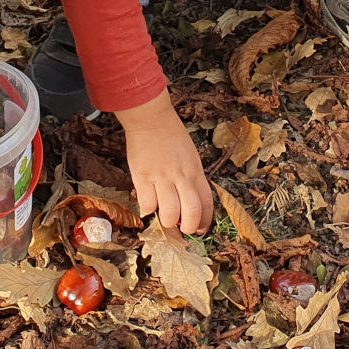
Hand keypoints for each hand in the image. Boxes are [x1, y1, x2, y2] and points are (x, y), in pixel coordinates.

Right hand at [115, 90, 213, 234]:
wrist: (151, 119)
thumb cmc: (171, 137)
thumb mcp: (190, 157)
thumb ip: (190, 179)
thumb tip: (187, 204)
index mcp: (195, 171)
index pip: (206, 203)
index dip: (204, 221)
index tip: (199, 229)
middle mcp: (181, 176)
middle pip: (191, 213)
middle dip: (188, 228)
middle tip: (181, 228)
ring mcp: (162, 176)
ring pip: (169, 213)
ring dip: (167, 221)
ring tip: (163, 216)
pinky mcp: (142, 176)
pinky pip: (147, 204)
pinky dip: (148, 209)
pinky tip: (148, 202)